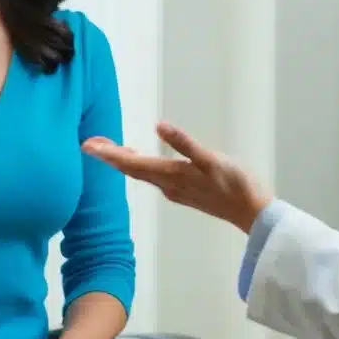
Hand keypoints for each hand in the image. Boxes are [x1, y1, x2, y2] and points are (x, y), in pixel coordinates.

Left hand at [83, 121, 270, 232]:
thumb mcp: (211, 160)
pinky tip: (141, 159)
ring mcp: (175, 190)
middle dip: (109, 156)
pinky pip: (153, 177)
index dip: (108, 154)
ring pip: (141, 173)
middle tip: (90, 143)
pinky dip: (140, 165)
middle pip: (131, 169)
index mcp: (171, 175)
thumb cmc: (235, 184)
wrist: (251, 212)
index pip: (131, 163)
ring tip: (108, 149)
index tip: (87, 145)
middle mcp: (167, 185)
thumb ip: (184, 143)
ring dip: (123, 161)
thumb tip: (159, 126)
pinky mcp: (184, 191)